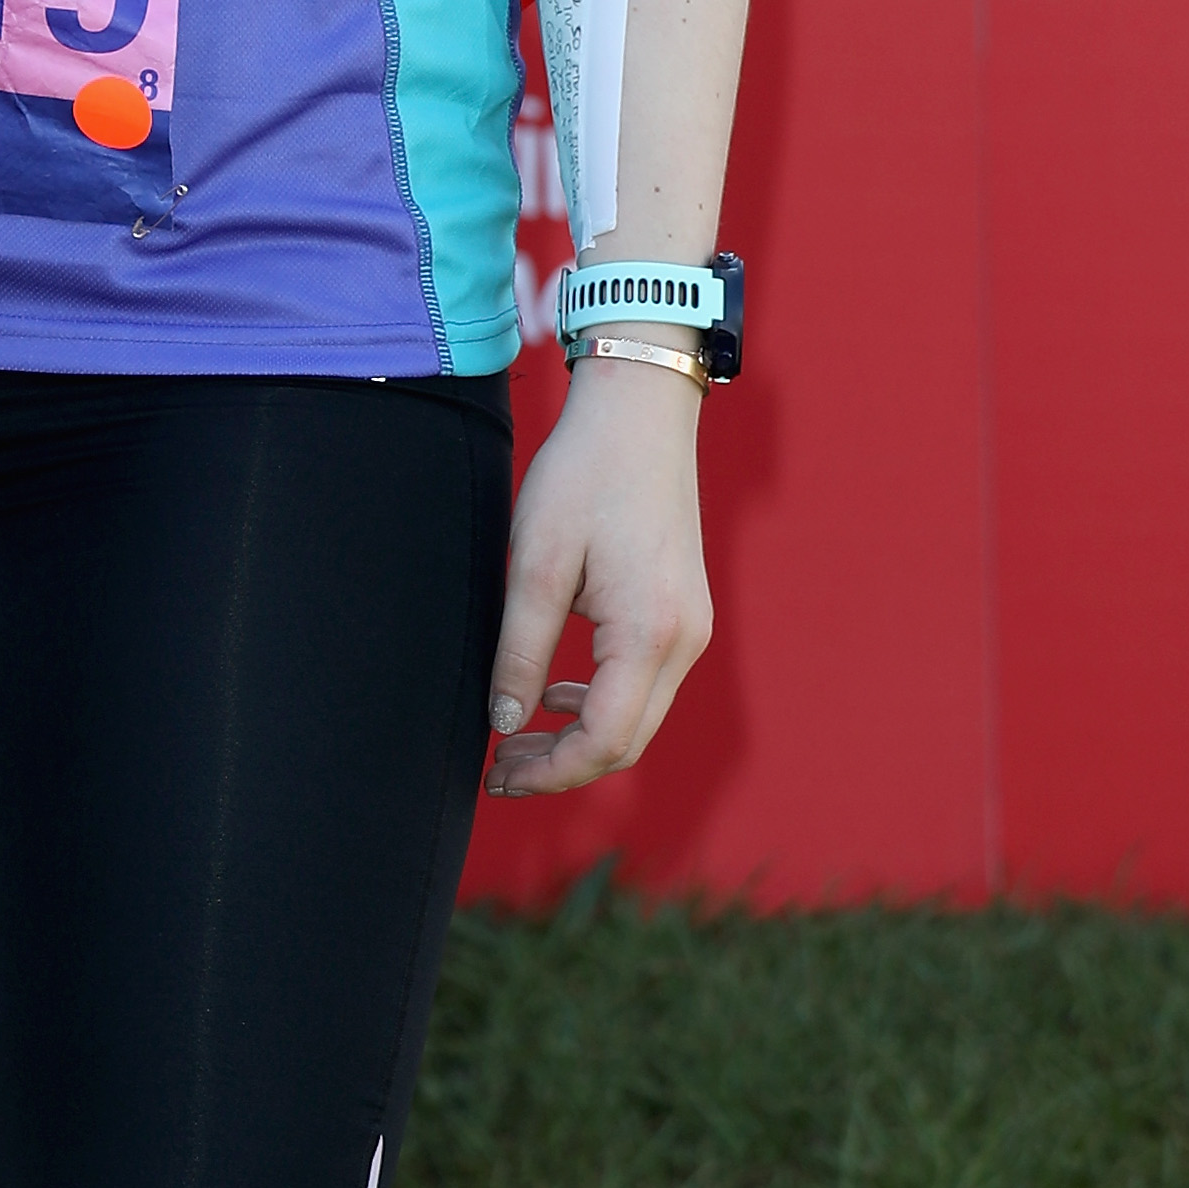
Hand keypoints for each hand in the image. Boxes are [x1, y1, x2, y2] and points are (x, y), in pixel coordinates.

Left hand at [486, 352, 711, 795]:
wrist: (639, 412)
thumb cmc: (583, 476)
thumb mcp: (535, 564)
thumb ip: (521, 651)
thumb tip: (504, 723)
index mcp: (649, 632)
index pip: (605, 740)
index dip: (550, 772)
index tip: (496, 775)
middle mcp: (685, 640)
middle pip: (628, 741)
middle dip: (562, 766)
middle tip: (497, 767)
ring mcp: (692, 627)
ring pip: (638, 717)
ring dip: (580, 737)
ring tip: (514, 733)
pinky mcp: (684, 613)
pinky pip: (646, 683)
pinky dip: (601, 703)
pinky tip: (555, 691)